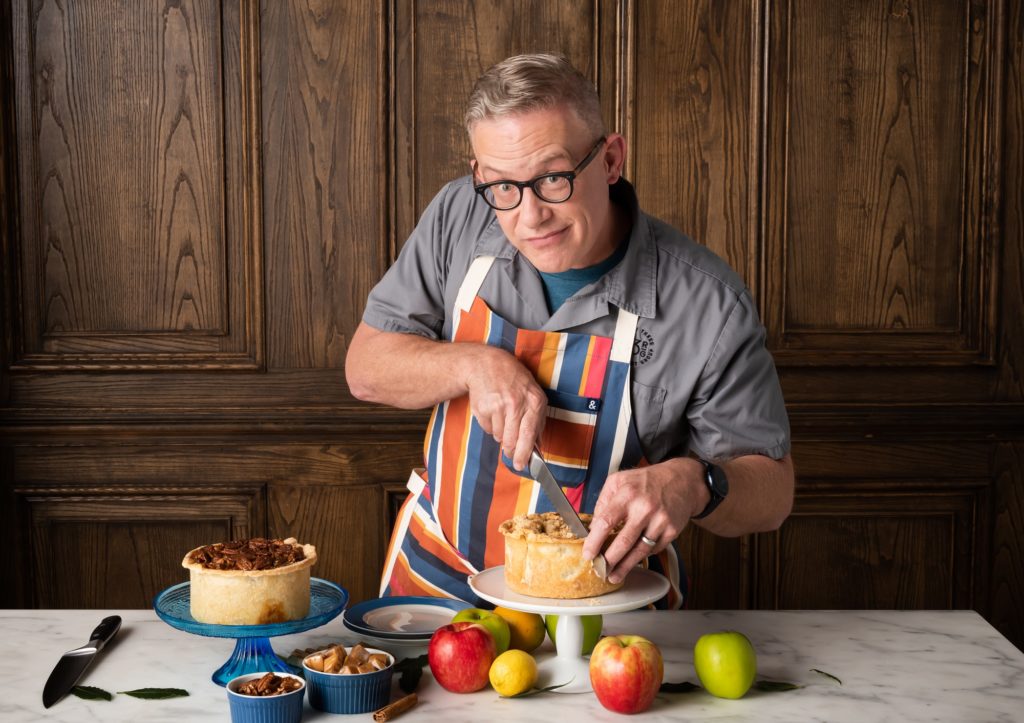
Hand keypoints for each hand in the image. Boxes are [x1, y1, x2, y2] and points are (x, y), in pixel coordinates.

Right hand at [461, 344, 547, 470]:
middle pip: (512, 440)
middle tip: (509, 454)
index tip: (521, 465)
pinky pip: (488, 429)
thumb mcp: (533, 394)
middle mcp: (516, 403)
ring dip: (501, 434)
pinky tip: (493, 411)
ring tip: (502, 417)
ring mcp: (497, 406)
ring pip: (499, 436)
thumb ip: (537, 420)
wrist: (487, 364)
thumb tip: (538, 446)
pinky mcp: (483, 408)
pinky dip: (491, 426)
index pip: (529, 434)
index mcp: (534, 401)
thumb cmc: (514, 380)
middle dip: (510, 451)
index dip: (524, 453)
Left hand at [582, 458, 707, 583]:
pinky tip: (633, 560)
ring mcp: (660, 520)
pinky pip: (654, 549)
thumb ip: (603, 502)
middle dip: (609, 560)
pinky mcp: (672, 530)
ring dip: (625, 567)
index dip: (594, 541)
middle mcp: (644, 508)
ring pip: (640, 551)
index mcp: (627, 494)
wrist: (682, 480)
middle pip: (623, 542)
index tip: (588, 554)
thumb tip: (593, 527)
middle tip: (599, 570)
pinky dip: (642, 556)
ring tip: (614, 576)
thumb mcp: (619, 480)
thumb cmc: (646, 481)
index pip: (606, 522)